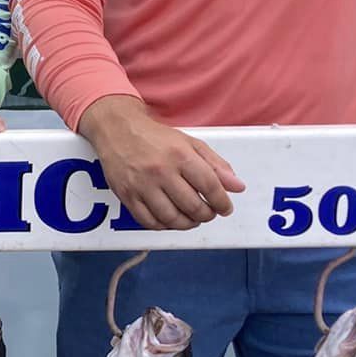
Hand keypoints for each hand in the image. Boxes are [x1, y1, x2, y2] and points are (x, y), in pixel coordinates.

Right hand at [79, 94, 244, 230]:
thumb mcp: (190, 143)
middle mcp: (161, 171)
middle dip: (206, 215)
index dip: (222, 202)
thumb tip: (237, 187)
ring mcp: (142, 185)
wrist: (118, 130)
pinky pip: (149, 222)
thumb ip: (216, 165)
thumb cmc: (156, 137)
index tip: (226, 208)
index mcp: (180, 155)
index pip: (210, 186)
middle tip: (208, 213)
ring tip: (192, 219)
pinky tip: (171, 220)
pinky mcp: (127, 195)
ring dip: (187, 224)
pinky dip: (164, 226)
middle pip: (192, 206)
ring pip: (171, 218)